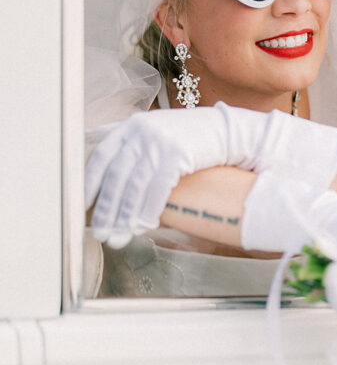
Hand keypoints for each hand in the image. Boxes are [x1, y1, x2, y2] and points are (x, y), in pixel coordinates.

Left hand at [86, 107, 237, 245]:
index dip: (89, 184)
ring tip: (120, 237)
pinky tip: (144, 226)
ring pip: (134, 185)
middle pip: (115, 175)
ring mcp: (159, 141)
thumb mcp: (156, 136)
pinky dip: (148, 210)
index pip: (101, 157)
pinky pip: (157, 188)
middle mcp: (140, 131)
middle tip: (101, 233)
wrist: (227, 131)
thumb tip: (111, 183)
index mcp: (130, 127)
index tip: (81, 208)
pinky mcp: (177, 152)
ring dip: (125, 215)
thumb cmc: (190, 141)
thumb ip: (133, 151)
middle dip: (107, 209)